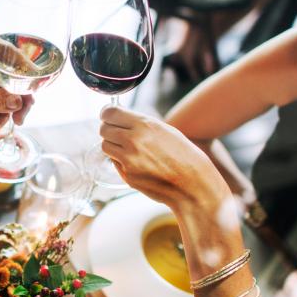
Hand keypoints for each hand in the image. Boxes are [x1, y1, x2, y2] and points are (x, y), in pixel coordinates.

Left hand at [99, 107, 230, 214]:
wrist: (193, 183)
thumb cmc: (183, 155)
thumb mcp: (164, 130)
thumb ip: (140, 124)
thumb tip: (118, 119)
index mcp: (145, 125)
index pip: (110, 113)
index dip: (106, 113)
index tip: (107, 115)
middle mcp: (134, 141)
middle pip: (104, 129)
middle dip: (108, 129)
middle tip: (116, 132)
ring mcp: (129, 160)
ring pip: (105, 145)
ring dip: (112, 145)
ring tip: (126, 147)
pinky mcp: (127, 175)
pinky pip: (114, 162)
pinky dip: (120, 160)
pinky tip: (136, 162)